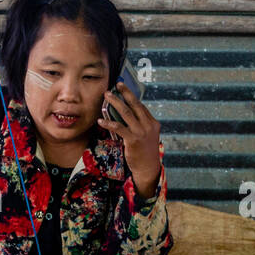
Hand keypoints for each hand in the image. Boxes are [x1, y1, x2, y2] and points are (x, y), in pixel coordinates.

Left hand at [98, 82, 161, 199]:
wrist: (148, 168)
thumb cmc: (145, 153)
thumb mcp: (147, 137)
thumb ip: (140, 127)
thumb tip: (128, 118)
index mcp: (153, 123)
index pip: (141, 107)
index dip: (131, 97)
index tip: (123, 88)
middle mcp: (149, 125)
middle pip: (135, 105)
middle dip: (125, 94)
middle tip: (116, 85)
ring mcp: (141, 132)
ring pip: (126, 113)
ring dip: (115, 103)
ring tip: (107, 97)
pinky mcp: (133, 140)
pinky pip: (119, 128)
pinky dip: (109, 123)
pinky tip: (101, 121)